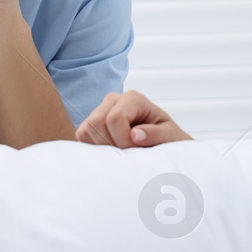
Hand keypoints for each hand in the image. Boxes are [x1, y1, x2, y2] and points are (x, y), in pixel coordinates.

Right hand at [76, 90, 191, 146]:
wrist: (162, 144)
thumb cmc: (168, 139)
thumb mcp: (170, 137)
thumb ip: (156, 135)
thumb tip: (135, 135)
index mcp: (133, 98)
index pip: (115, 118)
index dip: (122, 139)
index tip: (136, 150)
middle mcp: (114, 100)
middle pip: (96, 123)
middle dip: (111, 144)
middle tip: (128, 153)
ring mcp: (100, 110)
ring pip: (86, 130)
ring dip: (102, 148)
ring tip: (121, 152)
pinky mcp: (91, 124)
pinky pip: (81, 136)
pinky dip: (94, 149)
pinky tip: (111, 151)